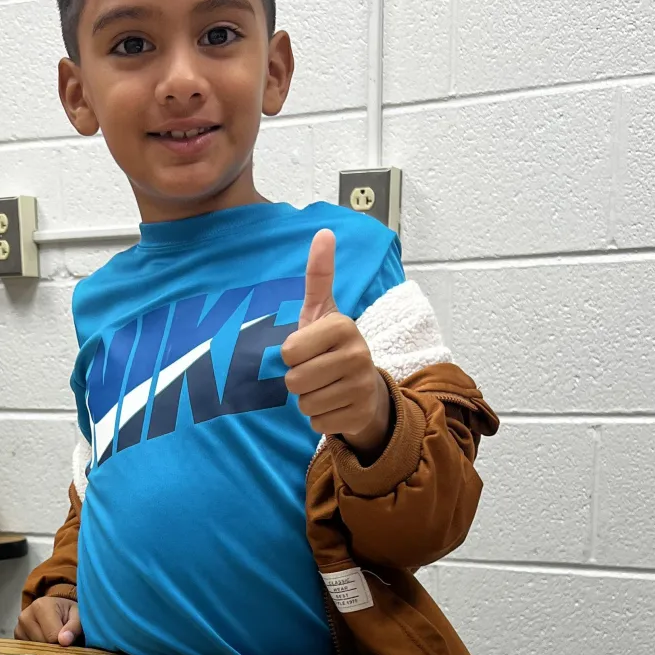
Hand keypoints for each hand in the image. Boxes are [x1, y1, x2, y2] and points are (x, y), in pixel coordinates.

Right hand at [15, 595, 82, 645]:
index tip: (68, 636)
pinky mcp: (17, 638)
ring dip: (47, 649)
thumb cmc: (69, 613)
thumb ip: (74, 628)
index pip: (52, 637)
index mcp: (40, 606)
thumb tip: (64, 641)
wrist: (59, 611)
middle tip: (61, 637)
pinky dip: (40, 650)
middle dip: (54, 646)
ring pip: (35, 650)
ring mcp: (18, 628)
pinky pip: (30, 652)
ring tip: (53, 637)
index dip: (63, 642)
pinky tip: (45, 641)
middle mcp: (25, 616)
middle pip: (42, 645)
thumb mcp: (78, 616)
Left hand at [281, 228, 390, 455]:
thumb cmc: (333, 347)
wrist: (366, 389)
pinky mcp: (359, 415)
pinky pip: (317, 422)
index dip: (290, 355)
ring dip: (307, 400)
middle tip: (315, 372)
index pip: (288, 351)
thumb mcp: (323, 311)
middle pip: (294, 380)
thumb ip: (319, 275)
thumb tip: (323, 231)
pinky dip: (320, 418)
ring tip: (324, 388)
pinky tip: (334, 405)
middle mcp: (357, 355)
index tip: (306, 350)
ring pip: (304, 404)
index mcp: (343, 327)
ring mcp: (361, 387)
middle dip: (297, 381)